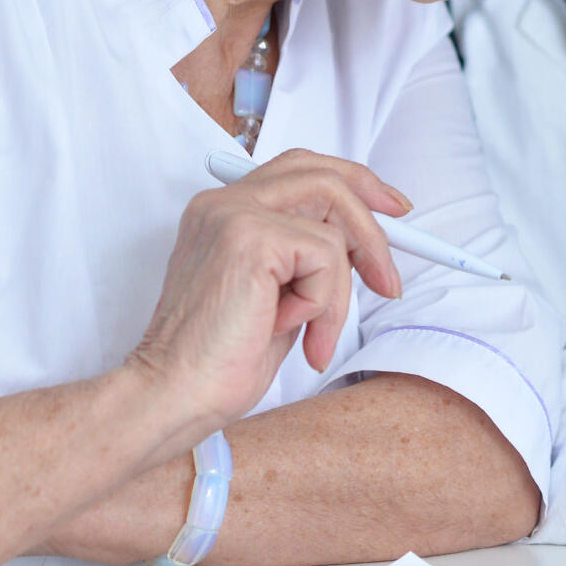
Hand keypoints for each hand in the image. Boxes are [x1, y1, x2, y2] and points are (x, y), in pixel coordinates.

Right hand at [127, 149, 409, 435]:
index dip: (353, 184)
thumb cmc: (219, 361)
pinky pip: (325, 256)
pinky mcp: (249, 237)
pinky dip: (320, 302)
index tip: (392, 210)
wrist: (173, 396)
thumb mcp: (278, 298)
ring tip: (314, 335)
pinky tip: (282, 327)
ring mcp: (233, 214)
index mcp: (222, 212)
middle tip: (389, 278)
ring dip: (338, 292)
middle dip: (371, 224)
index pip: (300, 170)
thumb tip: (365, 246)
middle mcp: (223, 203)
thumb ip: (307, 262)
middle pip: (324, 177)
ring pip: (333, 226)